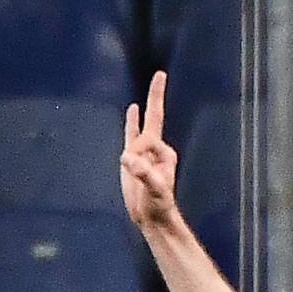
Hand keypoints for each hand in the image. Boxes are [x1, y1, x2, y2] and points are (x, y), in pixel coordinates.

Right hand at [121, 71, 180, 231]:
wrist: (152, 217)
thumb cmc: (158, 205)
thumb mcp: (154, 190)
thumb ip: (144, 174)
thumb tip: (127, 158)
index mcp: (165, 154)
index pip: (147, 142)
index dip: (139, 155)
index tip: (137, 171)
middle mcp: (157, 149)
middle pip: (154, 116)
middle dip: (156, 95)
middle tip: (160, 74)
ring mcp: (144, 152)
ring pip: (140, 127)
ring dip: (139, 115)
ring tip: (148, 97)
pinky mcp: (133, 157)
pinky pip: (131, 133)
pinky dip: (132, 120)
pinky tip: (132, 108)